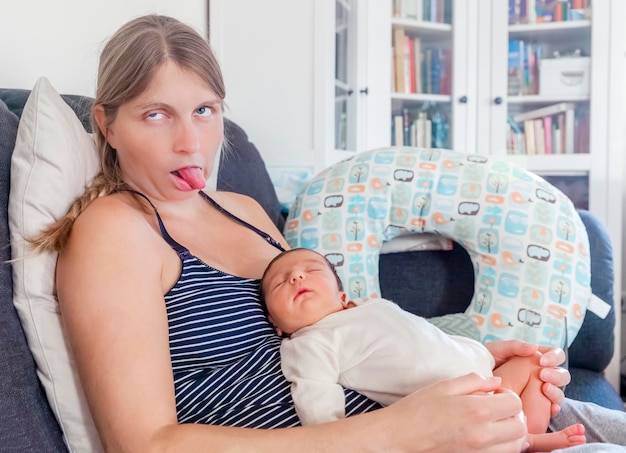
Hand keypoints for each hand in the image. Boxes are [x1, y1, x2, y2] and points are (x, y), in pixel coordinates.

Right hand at [379, 373, 527, 451]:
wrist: (398, 438)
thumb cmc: (416, 410)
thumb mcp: (443, 386)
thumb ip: (473, 381)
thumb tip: (495, 382)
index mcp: (476, 410)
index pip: (515, 403)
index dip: (508, 395)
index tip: (495, 394)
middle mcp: (482, 435)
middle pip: (521, 427)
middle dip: (514, 415)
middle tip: (497, 408)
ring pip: (516, 446)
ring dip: (511, 433)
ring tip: (494, 424)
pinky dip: (503, 447)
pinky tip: (488, 437)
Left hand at [485, 340, 570, 415]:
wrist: (473, 376)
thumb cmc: (487, 360)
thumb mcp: (499, 349)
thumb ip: (516, 346)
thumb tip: (534, 348)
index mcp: (537, 358)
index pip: (557, 356)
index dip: (554, 357)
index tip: (542, 361)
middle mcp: (542, 375)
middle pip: (562, 375)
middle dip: (556, 375)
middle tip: (543, 375)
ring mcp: (540, 391)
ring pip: (559, 392)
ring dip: (556, 391)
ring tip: (544, 388)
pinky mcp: (535, 406)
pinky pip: (551, 409)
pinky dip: (553, 408)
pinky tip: (550, 408)